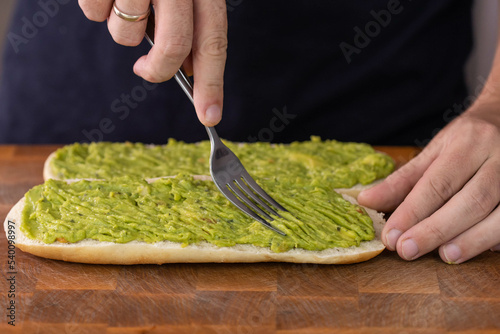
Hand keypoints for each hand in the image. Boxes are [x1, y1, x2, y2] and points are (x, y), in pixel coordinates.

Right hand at [78, 0, 226, 125]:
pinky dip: (96, 6)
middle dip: (159, 70)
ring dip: (122, 29)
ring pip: (126, 35)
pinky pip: (93, 12)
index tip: (210, 116)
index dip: (213, 83)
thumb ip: (190, 23)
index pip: (213, 41)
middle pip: (173, 47)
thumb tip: (188, 70)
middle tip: (146, 72)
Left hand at [358, 108, 499, 263]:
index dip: (412, 212)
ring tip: (443, 256)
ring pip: (499, 214)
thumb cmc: (467, 139)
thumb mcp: (434, 150)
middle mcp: (499, 157)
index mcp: (468, 142)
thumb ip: (402, 180)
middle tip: (407, 250)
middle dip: (436, 229)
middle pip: (469, 201)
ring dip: (470, 240)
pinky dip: (494, 239)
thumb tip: (366, 200)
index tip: (391, 236)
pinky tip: (475, 250)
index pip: (437, 183)